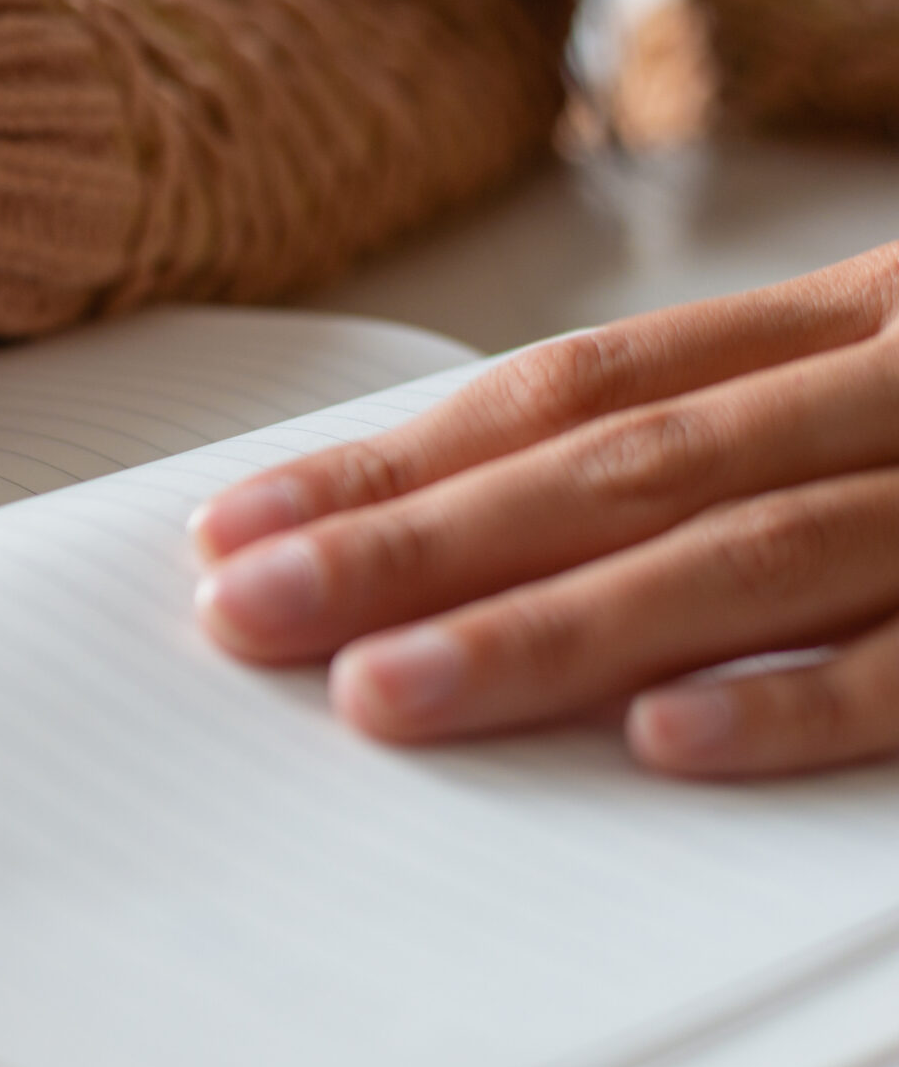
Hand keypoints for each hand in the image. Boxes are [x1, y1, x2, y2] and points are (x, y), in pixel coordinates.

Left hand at [189, 244, 898, 777]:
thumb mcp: (879, 389)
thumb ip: (720, 443)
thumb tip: (461, 541)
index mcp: (845, 325)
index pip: (574, 391)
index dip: (399, 461)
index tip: (234, 530)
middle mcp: (897, 392)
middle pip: (624, 466)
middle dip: (418, 542)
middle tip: (248, 612)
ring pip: (746, 553)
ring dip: (549, 626)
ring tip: (380, 693)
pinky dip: (789, 699)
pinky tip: (655, 741)